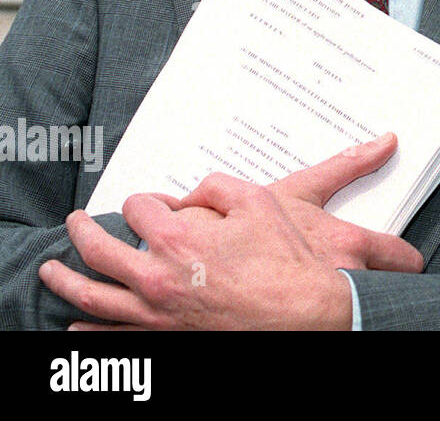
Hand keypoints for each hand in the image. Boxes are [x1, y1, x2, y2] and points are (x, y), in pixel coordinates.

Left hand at [39, 133, 424, 329]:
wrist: (302, 312)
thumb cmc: (284, 261)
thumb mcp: (258, 202)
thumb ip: (217, 186)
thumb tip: (193, 190)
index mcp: (177, 239)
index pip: (137, 209)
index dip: (144, 201)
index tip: (151, 205)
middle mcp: (156, 277)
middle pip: (98, 250)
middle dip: (82, 232)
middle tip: (75, 223)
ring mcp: (156, 313)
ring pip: (92, 297)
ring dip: (66, 280)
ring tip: (52, 270)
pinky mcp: (165, 338)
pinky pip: (112, 336)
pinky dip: (88, 330)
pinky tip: (77, 324)